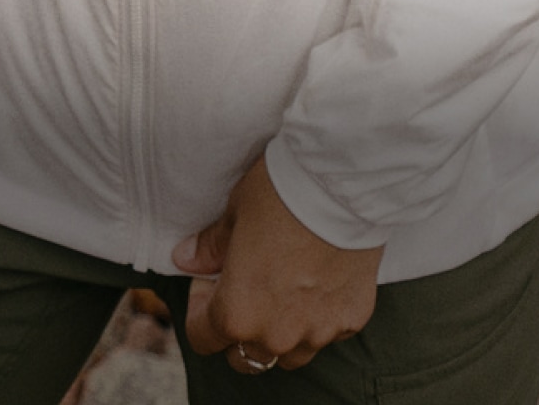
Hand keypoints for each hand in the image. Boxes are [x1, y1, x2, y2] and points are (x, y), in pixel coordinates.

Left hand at [171, 156, 381, 373]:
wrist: (341, 184)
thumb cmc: (279, 194)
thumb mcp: (234, 213)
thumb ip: (210, 247)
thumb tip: (187, 260)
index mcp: (237, 312)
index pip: (203, 339)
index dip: (200, 309)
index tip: (210, 282)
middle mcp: (276, 335)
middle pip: (246, 355)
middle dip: (239, 328)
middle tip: (247, 287)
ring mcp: (318, 332)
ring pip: (289, 353)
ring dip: (280, 331)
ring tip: (285, 290)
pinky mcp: (351, 320)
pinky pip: (328, 332)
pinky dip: (320, 315)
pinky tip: (321, 280)